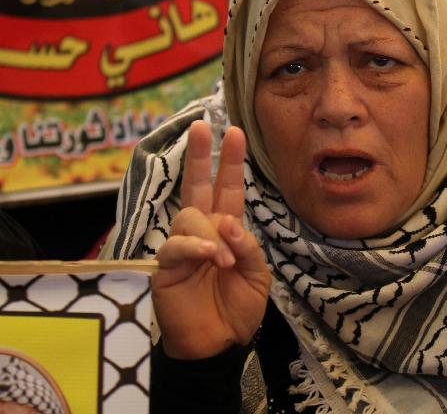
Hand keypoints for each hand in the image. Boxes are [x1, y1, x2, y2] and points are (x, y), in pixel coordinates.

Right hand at [151, 121, 271, 358]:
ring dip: (214, 235)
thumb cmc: (237, 309)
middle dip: (201, 155)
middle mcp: (202, 232)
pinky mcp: (165, 266)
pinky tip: (212, 259)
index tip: (234, 131)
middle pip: (197, 185)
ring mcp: (182, 246)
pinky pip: (177, 244)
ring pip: (191, 216)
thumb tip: (227, 224)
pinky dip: (198, 248)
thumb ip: (248, 246)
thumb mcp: (257, 275)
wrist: (218, 345)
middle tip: (203, 126)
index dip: (230, 162)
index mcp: (226, 230)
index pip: (228, 189)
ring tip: (226, 262)